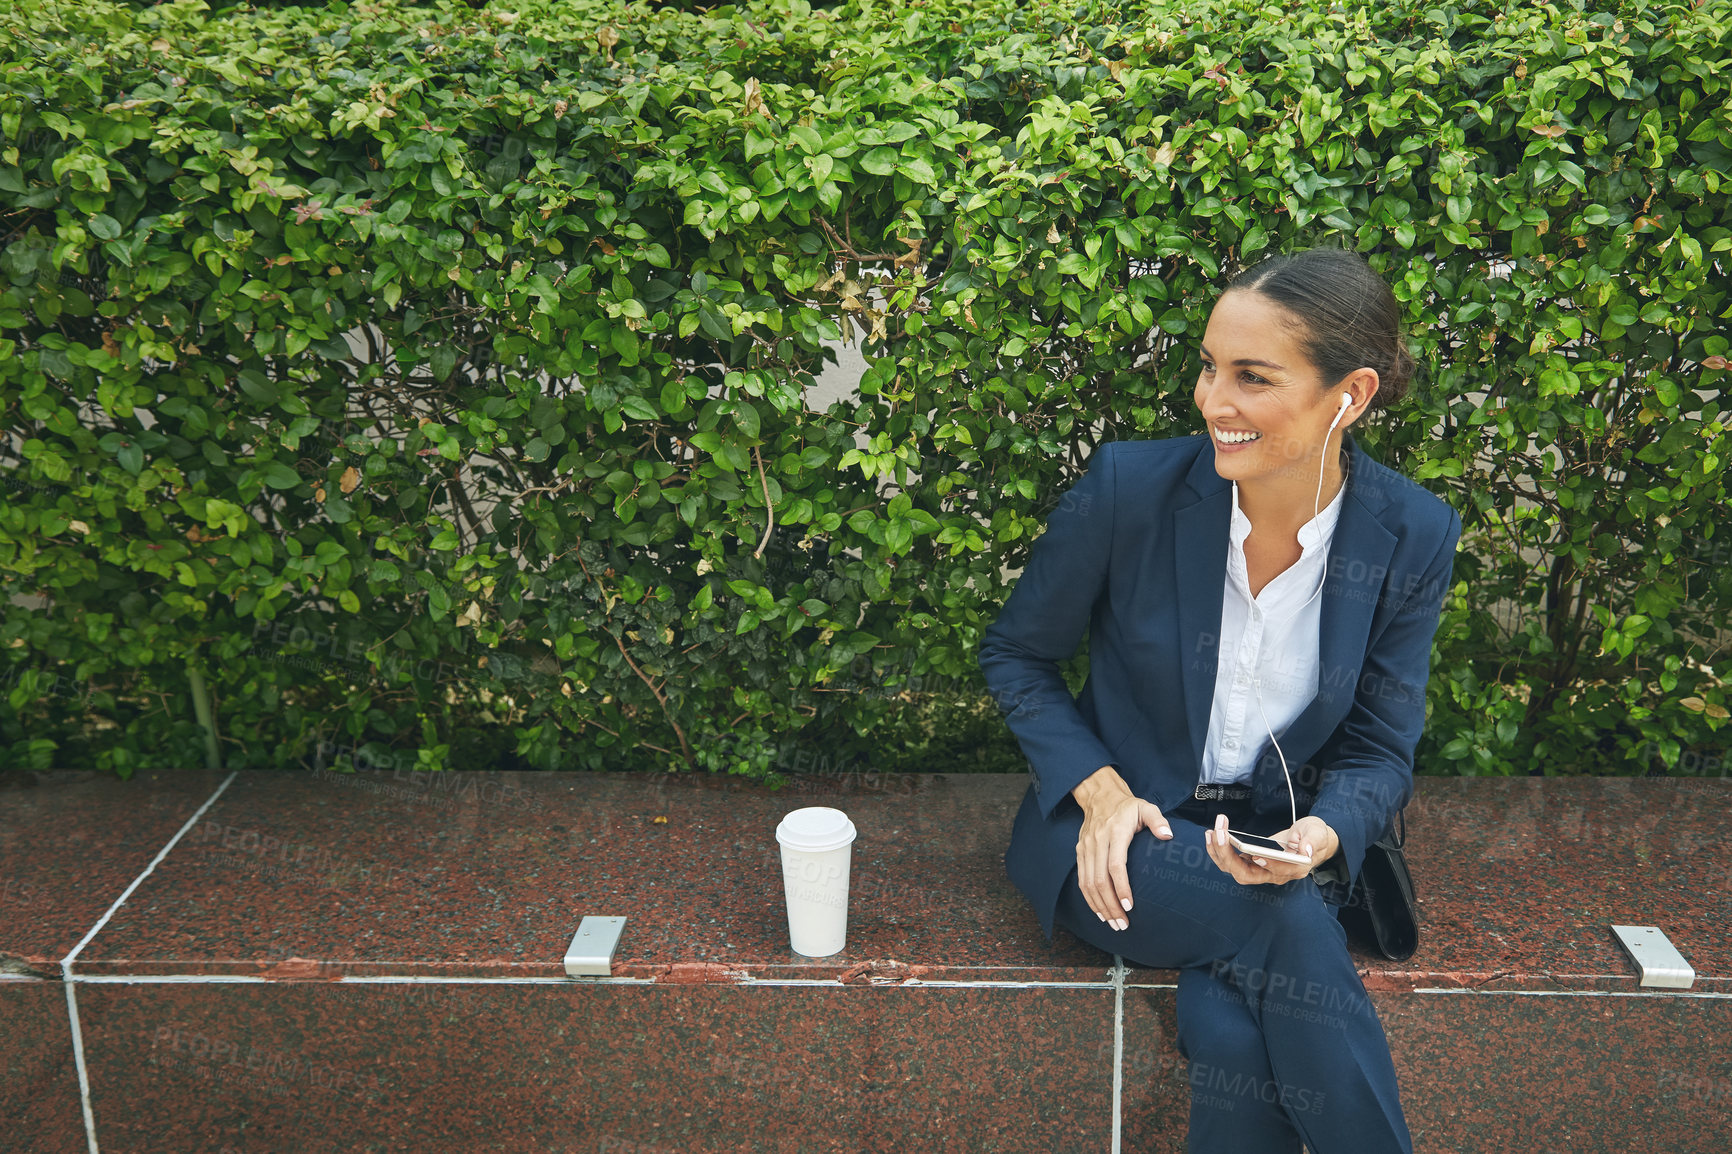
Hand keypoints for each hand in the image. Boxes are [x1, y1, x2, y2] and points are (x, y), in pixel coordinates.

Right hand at [1071, 766, 1173, 931]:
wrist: (1100, 795)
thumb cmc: (1127, 806)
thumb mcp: (1146, 807)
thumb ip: (1158, 821)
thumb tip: (1168, 836)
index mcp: (1115, 832)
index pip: (1115, 865)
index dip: (1121, 888)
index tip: (1129, 906)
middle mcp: (1097, 841)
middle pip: (1099, 880)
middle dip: (1110, 905)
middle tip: (1123, 924)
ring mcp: (1086, 848)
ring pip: (1087, 883)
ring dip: (1099, 906)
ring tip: (1113, 923)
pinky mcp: (1080, 852)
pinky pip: (1081, 879)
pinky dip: (1089, 898)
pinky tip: (1099, 911)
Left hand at [1204, 814, 1338, 886]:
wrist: (1310, 839)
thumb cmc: (1314, 837)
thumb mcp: (1318, 833)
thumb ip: (1312, 841)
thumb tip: (1305, 850)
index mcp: (1294, 868)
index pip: (1277, 872)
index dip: (1266, 864)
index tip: (1255, 854)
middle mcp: (1275, 874)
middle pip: (1246, 875)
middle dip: (1229, 855)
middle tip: (1220, 833)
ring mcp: (1262, 870)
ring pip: (1235, 870)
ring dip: (1219, 852)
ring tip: (1212, 832)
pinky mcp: (1253, 863)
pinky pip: (1232, 862)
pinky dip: (1219, 850)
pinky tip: (1213, 835)